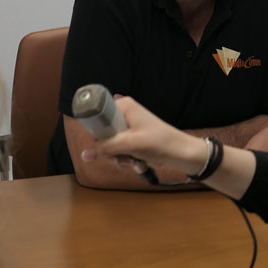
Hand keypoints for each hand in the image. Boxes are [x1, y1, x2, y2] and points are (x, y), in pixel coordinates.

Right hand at [80, 96, 206, 173]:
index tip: (104, 146)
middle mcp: (125, 112)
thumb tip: (84, 155)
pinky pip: (120, 147)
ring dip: (118, 156)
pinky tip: (134, 161)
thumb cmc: (158, 142)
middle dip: (109, 148)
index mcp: (123, 105)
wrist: (182, 153)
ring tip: (130, 160)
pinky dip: (124, 157)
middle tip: (120, 156)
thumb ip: (105, 148)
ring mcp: (130, 126)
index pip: (98, 116)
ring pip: (111, 143)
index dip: (98, 133)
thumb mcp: (129, 144)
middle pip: (104, 132)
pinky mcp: (134, 137)